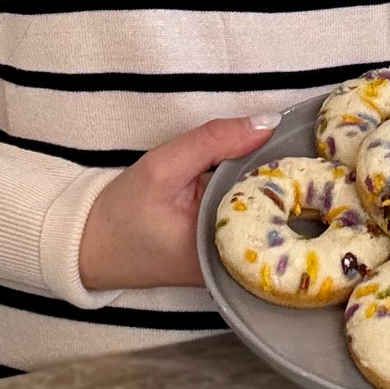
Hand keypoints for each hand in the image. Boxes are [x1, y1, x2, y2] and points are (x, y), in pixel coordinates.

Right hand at [78, 113, 281, 291]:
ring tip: (279, 161)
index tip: (300, 147)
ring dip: (268, 188)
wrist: (89, 246)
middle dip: (283, 180)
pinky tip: (253, 179)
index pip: (276, 204)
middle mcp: (234, 265)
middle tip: (294, 150)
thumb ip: (216, 141)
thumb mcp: (165, 166)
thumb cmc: (123, 211)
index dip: (289, 171)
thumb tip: (269, 122)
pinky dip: (252, 199)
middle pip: (276, 213)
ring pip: (265, 217)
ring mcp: (230, 266)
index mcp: (223, 250)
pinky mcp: (223, 258)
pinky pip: (249, 223)